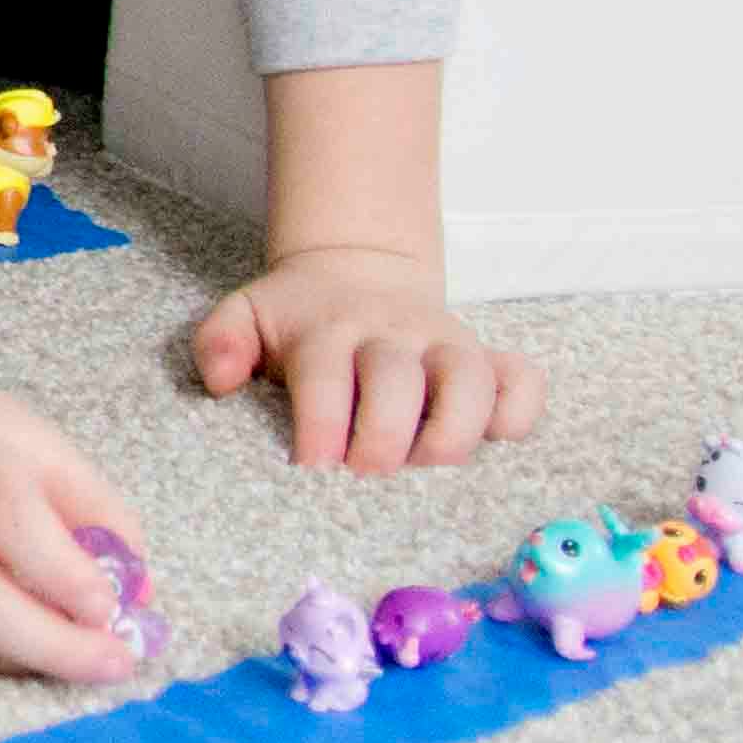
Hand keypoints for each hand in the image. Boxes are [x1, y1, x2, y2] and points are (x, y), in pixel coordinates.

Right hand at [0, 359, 153, 684]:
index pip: (5, 514)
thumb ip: (100, 515)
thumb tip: (138, 597)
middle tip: (114, 662)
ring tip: (88, 660)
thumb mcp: (46, 449)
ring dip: (30, 660)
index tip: (109, 608)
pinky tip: (38, 651)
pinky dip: (0, 658)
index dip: (60, 570)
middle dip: (51, 643)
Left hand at [197, 243, 540, 472]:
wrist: (355, 270)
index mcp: (329, 329)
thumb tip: (220, 382)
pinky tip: (495, 438)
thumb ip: (220, 342)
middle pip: (399, 380)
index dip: (322, 422)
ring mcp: (445, 344)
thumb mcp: (246, 315)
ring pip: (471, 379)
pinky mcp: (486, 358)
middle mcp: (393, 334)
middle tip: (365, 473)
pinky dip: (519, 410)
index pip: (326, 374)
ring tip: (427, 465)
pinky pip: (522, 380)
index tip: (314, 466)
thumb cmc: (297, 318)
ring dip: (454, 429)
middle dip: (383, 436)